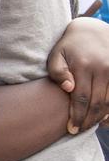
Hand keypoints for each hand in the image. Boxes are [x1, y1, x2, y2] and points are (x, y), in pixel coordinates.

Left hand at [47, 17, 108, 133]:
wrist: (91, 30)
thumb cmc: (69, 47)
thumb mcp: (56, 55)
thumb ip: (58, 72)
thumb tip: (68, 88)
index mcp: (83, 66)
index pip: (81, 98)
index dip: (77, 117)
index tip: (71, 129)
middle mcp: (102, 68)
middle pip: (97, 104)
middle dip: (87, 121)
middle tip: (78, 131)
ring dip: (100, 118)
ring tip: (89, 126)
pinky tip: (103, 119)